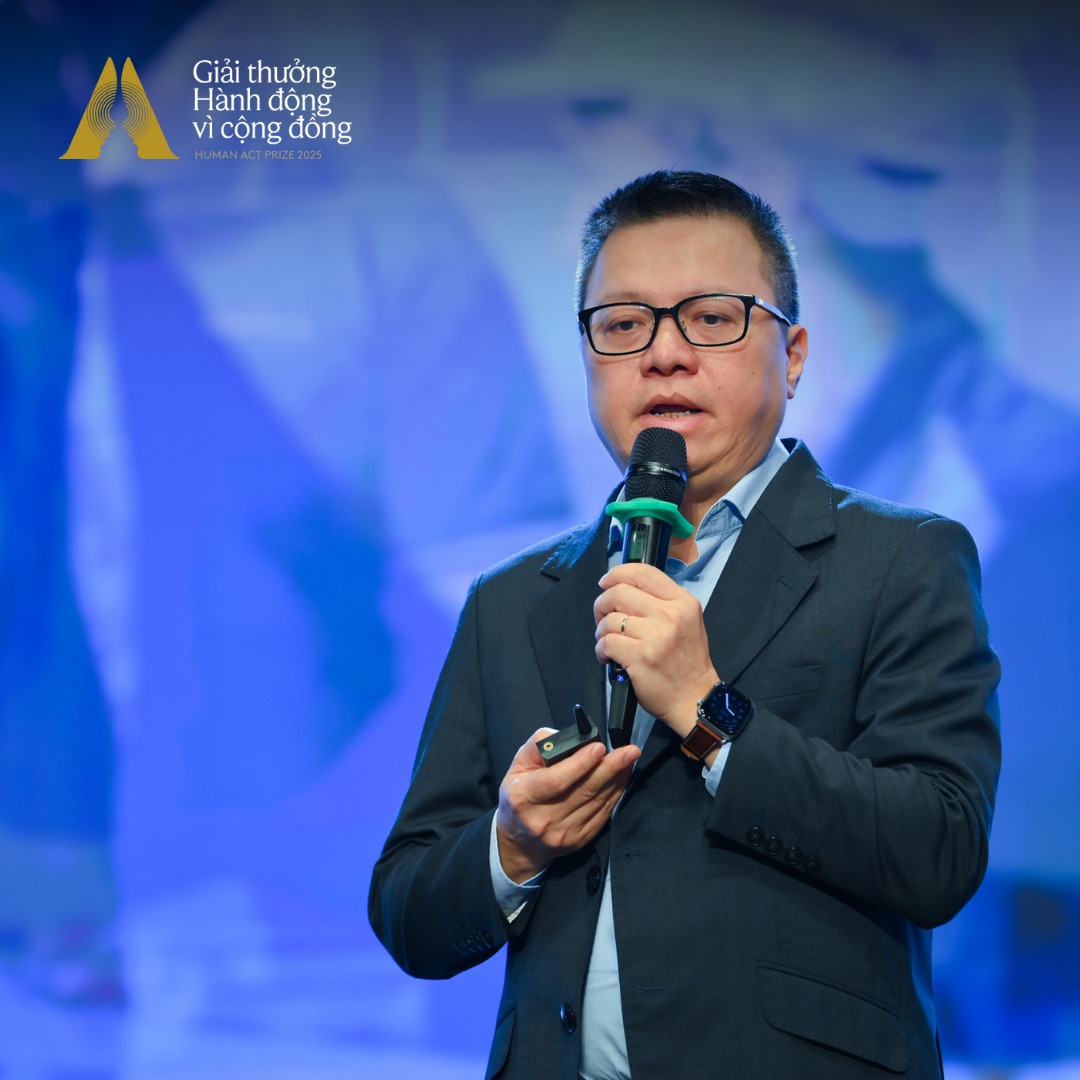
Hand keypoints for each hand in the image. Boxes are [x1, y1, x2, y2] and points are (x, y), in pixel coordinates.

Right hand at [496, 729, 640, 883]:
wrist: (520, 842)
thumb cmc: (519, 795)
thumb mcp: (518, 765)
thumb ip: (540, 745)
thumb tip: (571, 738)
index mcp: (524, 797)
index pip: (556, 780)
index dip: (579, 764)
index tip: (598, 748)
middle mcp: (544, 819)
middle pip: (583, 791)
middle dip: (609, 768)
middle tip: (629, 751)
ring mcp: (564, 833)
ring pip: (598, 801)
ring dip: (617, 778)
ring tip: (630, 758)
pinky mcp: (580, 839)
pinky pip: (604, 812)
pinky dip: (616, 792)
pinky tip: (623, 776)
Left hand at [594, 562, 717, 736]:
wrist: (695, 698)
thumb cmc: (688, 661)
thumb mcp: (687, 621)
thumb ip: (662, 602)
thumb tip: (622, 588)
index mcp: (682, 602)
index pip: (644, 573)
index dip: (618, 573)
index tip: (606, 582)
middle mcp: (670, 615)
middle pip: (619, 592)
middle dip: (602, 604)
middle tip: (603, 618)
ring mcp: (655, 636)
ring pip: (610, 619)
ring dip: (601, 631)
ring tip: (609, 642)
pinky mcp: (640, 657)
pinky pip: (607, 642)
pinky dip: (601, 650)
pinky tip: (608, 657)